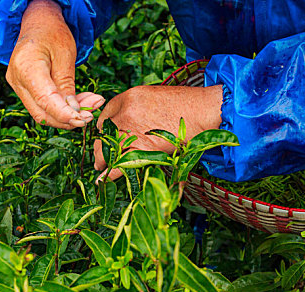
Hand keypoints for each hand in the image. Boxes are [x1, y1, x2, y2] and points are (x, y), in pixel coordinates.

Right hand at [6, 0, 104, 128]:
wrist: (38, 23)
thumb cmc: (52, 33)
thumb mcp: (65, 55)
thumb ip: (67, 85)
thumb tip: (74, 112)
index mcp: (26, 68)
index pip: (45, 100)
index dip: (65, 114)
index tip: (84, 120)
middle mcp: (17, 80)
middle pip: (42, 113)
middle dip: (68, 119)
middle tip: (92, 114)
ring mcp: (19, 87)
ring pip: (43, 113)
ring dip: (68, 115)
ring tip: (92, 104)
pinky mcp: (25, 90)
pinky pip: (44, 106)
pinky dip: (63, 108)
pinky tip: (81, 102)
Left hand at [93, 85, 222, 180]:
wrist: (203, 110)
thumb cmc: (185, 105)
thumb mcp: (153, 98)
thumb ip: (137, 109)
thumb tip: (130, 124)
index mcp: (128, 97)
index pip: (105, 116)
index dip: (104, 130)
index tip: (105, 138)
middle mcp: (125, 112)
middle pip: (103, 134)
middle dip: (101, 147)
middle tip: (101, 157)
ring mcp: (132, 129)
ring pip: (108, 150)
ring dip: (104, 161)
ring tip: (103, 168)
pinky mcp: (142, 147)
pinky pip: (118, 163)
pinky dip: (109, 174)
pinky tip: (102, 180)